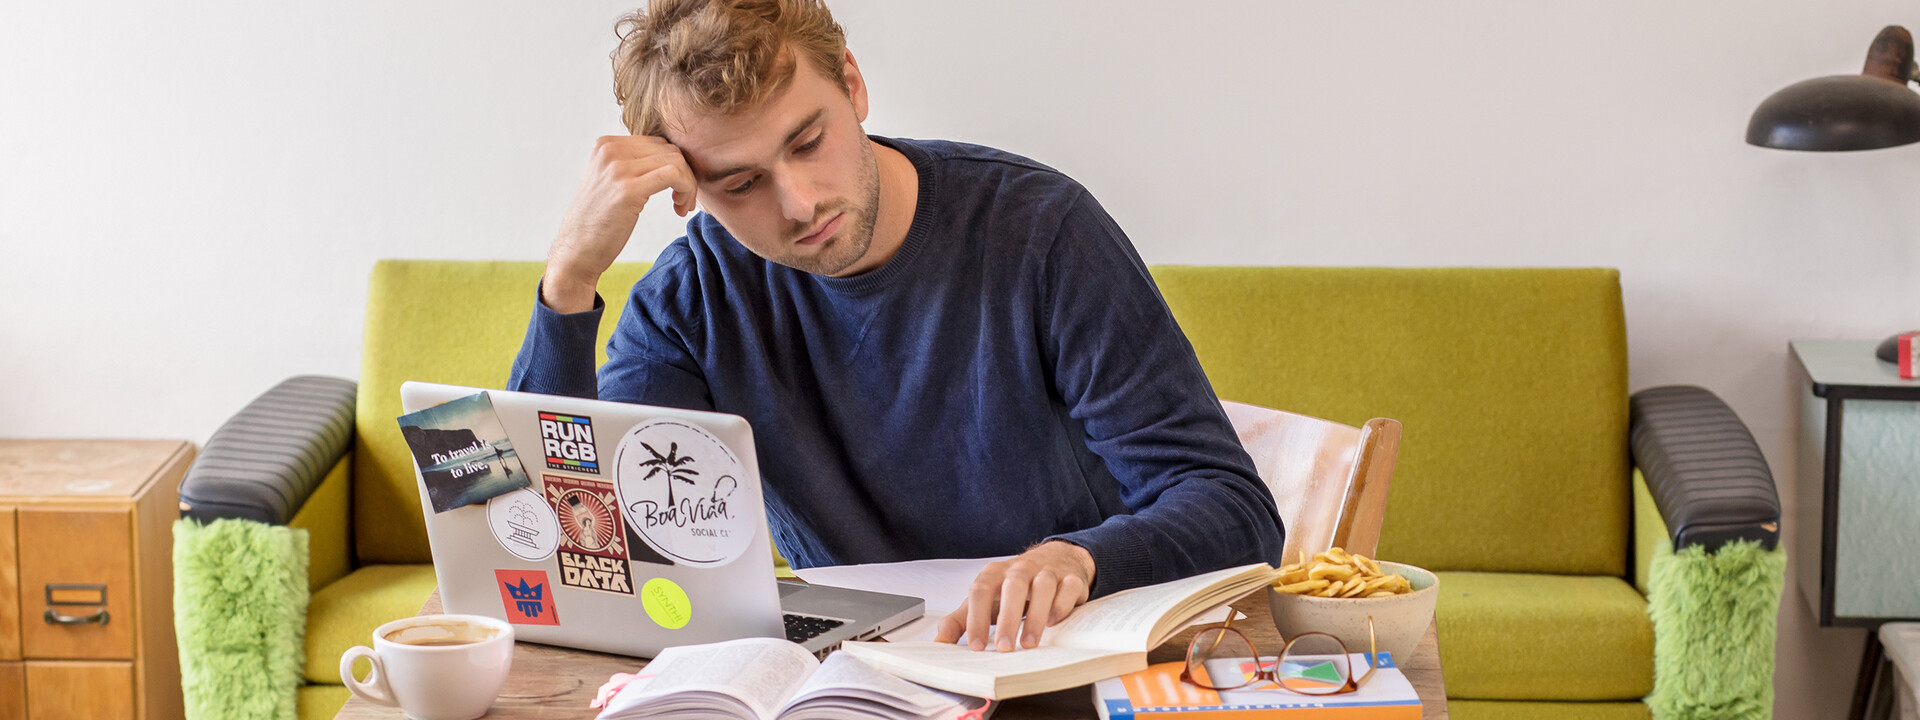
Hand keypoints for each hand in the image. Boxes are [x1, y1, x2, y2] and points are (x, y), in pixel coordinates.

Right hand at [542, 135, 697, 312]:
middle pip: (669, 150)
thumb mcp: (610, 181)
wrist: (576, 252)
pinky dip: (686, 189)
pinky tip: (679, 208)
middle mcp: (610, 150)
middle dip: (685, 175)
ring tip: (681, 206)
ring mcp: (618, 168)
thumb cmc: (598, 222)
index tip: (676, 190)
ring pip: (676, 161)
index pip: (657, 143)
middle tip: (682, 201)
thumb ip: (632, 164)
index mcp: (605, 144)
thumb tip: (671, 157)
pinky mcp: (628, 189)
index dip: (675, 165)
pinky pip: (674, 175)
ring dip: (688, 185)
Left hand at [934, 541, 1095, 651]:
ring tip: (1029, 643)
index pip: (980, 590)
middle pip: (1013, 587)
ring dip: (1036, 616)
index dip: (976, 617)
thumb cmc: (1012, 586)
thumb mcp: (984, 600)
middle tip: (1004, 648)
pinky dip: (1062, 606)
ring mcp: (1047, 571)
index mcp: (994, 573)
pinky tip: (1055, 623)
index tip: (975, 645)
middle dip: (1008, 619)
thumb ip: (960, 621)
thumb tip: (939, 644)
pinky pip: (1068, 588)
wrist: (1053, 560)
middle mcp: (1020, 569)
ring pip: (1043, 587)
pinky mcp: (1070, 578)